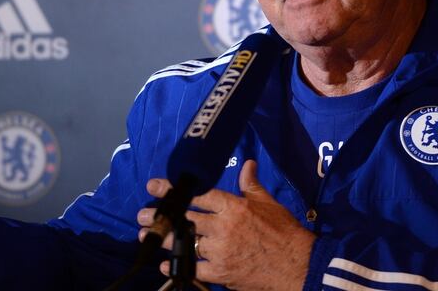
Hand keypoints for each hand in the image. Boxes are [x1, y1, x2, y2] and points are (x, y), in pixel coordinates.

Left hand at [137, 160, 314, 290]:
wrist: (297, 265)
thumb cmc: (284, 232)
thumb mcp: (268, 203)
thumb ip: (251, 185)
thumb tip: (248, 164)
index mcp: (234, 207)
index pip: (199, 194)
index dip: (174, 190)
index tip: (154, 186)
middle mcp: (224, 228)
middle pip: (186, 219)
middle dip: (161, 216)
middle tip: (141, 215)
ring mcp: (221, 252)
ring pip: (186, 243)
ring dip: (164, 240)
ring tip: (146, 237)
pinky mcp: (222, 273)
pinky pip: (194, 269)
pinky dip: (178, 266)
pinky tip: (166, 265)